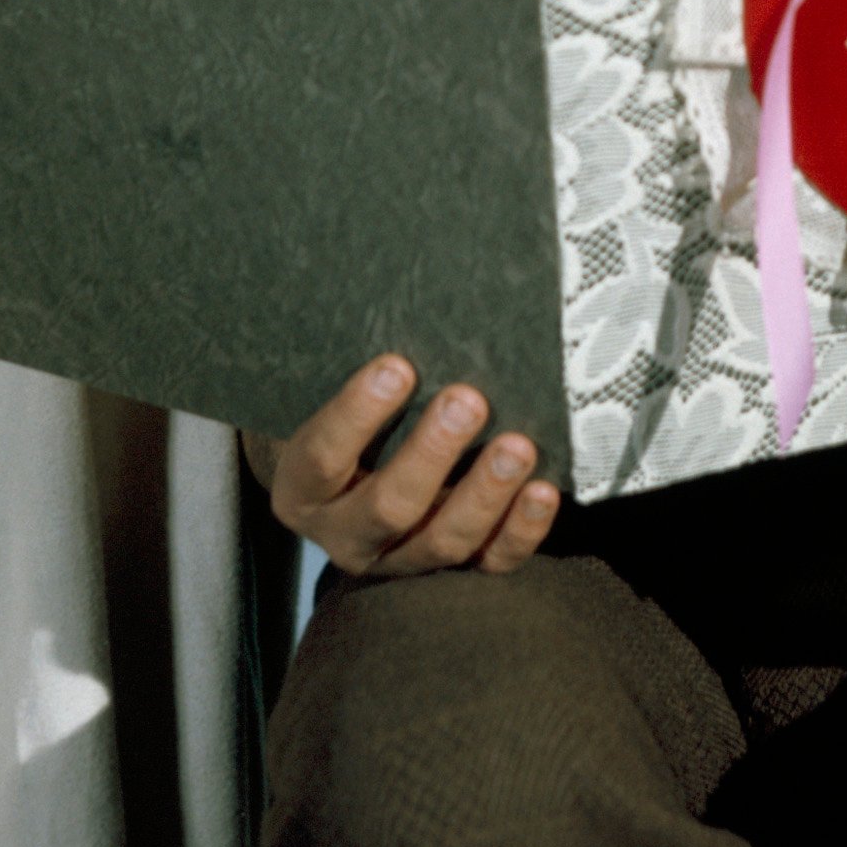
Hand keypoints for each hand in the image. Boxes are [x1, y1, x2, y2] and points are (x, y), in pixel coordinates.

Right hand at [245, 356, 560, 577]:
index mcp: (304, 489)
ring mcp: (401, 558)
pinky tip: (543, 490)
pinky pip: (490, 563)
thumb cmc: (350, 412)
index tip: (396, 366)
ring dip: (484, 493)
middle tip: (469, 399)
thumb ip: (360, 364)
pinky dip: (520, 531)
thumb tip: (405, 278)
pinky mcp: (451, 568)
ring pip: (443, 542)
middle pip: (387, 508)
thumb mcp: (330, 391)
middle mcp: (346, 534)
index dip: (356, 415)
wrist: (356, 472)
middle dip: (430, 454)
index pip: (321, 457)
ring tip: (517, 445)